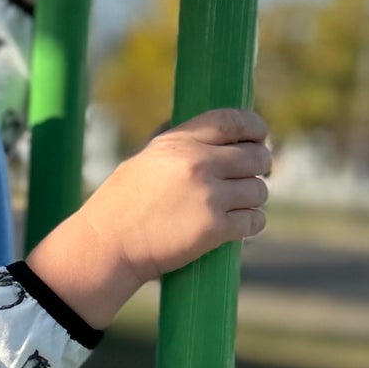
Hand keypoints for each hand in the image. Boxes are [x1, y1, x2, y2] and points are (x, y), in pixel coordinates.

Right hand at [25, 109, 270, 331]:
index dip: (254, 127)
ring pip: (259, 190)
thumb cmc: (122, 204)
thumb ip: (180, 146)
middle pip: (255, 156)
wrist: (107, 245)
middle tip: (254, 175)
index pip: (232, 121)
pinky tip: (242, 224)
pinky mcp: (214, 228)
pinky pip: (254, 220)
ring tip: (240, 204)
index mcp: (179, 142)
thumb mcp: (146, 159)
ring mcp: (208, 196)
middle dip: (261, 166)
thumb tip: (217, 134)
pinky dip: (252, 223)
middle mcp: (197, 164)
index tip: (259, 137)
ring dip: (255, 198)